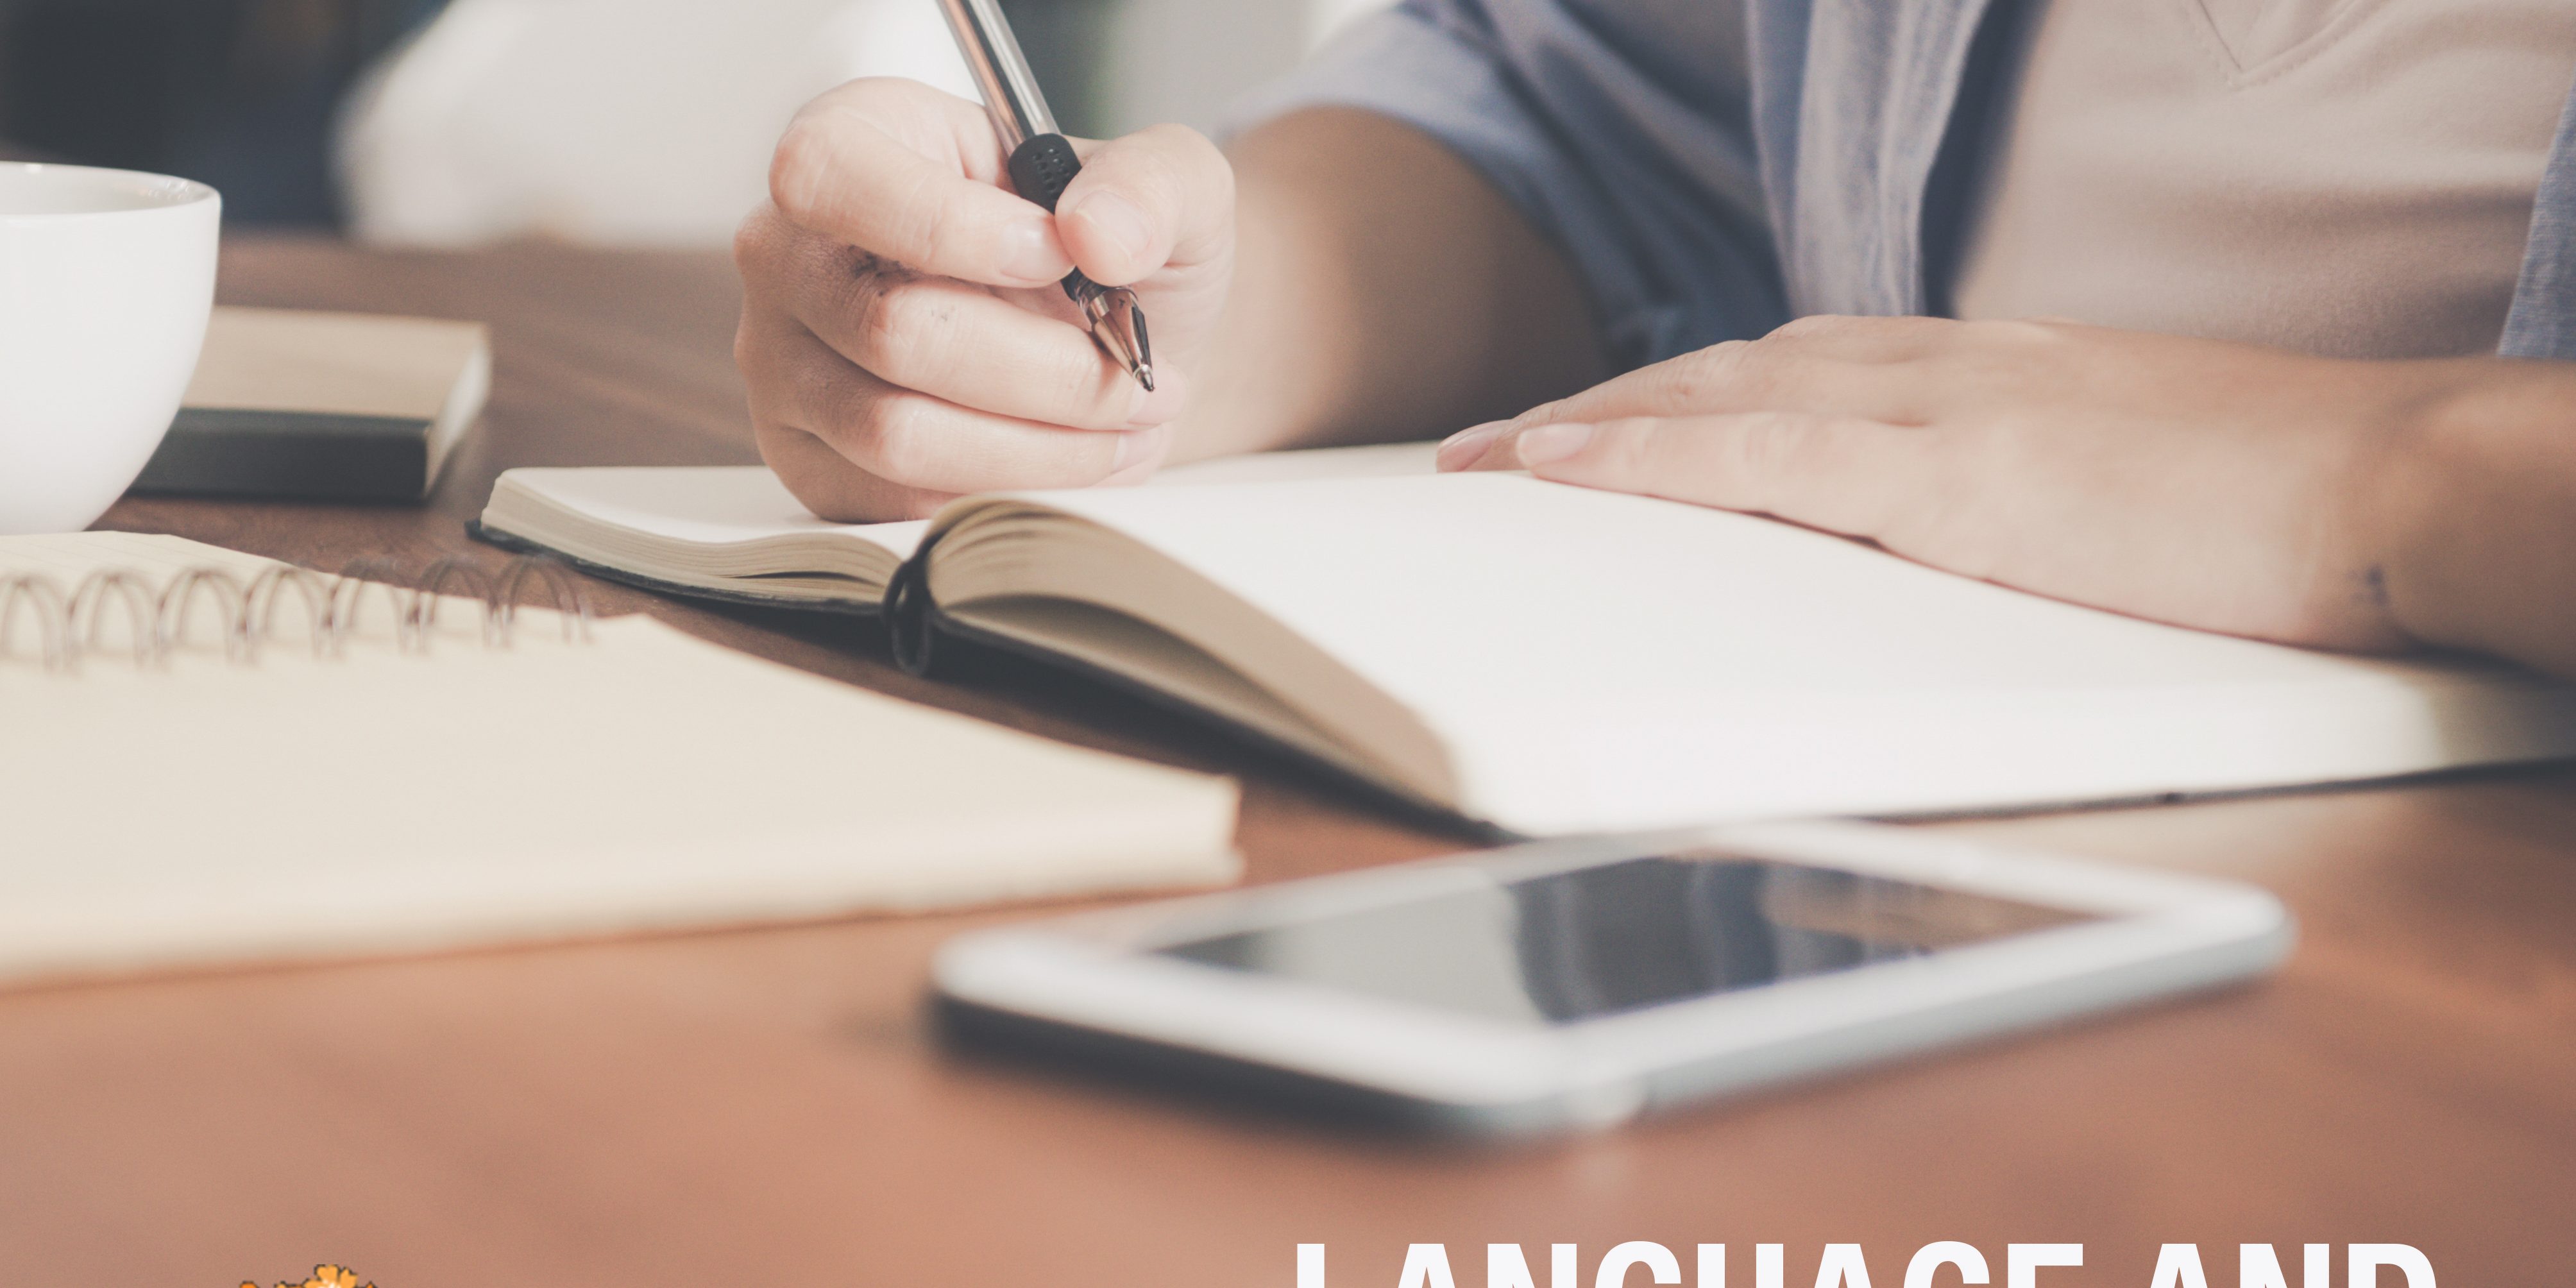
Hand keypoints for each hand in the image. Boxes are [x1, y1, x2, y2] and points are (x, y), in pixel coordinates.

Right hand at [735, 78, 1234, 519]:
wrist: (1110, 341)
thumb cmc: (1110, 249)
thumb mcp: (1167, 183)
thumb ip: (1152, 184)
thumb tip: (1098, 234)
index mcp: (850, 140)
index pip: (831, 178)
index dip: (949, 228)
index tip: (1060, 258)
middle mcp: (788, 252)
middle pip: (889, 330)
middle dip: (1045, 370)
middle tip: (1137, 377)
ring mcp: (785, 364)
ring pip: (897, 433)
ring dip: (1038, 446)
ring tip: (1124, 424)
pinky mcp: (812, 463)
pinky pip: (898, 502)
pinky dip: (1009, 492)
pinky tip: (1076, 460)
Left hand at [1437, 316, 2474, 650]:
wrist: (2392, 479)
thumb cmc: (2277, 500)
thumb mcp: (2121, 483)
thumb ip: (2027, 496)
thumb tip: (1970, 543)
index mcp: (1988, 374)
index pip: (1799, 372)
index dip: (1689, 400)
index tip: (1609, 427)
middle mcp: (1945, 369)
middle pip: (1732, 371)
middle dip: (1608, 408)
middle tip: (1499, 446)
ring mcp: (1942, 413)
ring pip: (1718, 396)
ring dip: (1592, 427)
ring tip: (1489, 460)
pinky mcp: (1951, 476)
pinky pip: (1756, 453)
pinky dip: (1645, 453)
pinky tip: (1559, 465)